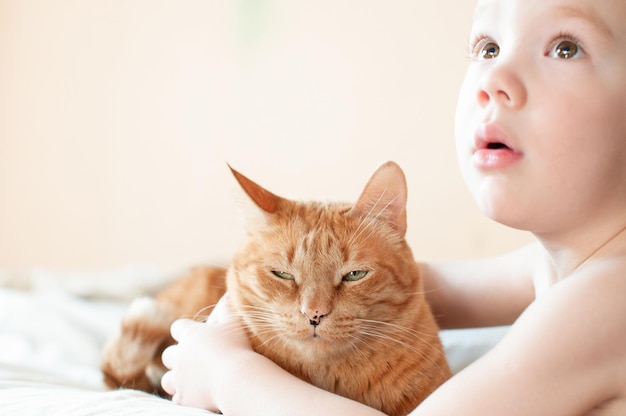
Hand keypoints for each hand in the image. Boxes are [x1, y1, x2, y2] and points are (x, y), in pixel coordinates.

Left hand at [161, 293, 251, 411]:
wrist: (236, 379)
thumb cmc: (237, 347)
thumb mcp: (235, 322)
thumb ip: (228, 307)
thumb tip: (229, 292)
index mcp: (189, 335)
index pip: (178, 328)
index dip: (185, 331)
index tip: (195, 334)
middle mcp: (179, 356)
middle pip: (168, 355)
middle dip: (177, 357)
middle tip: (193, 359)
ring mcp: (180, 378)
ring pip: (167, 379)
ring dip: (176, 378)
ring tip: (189, 379)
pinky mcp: (184, 397)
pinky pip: (177, 398)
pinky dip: (184, 396)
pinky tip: (195, 395)